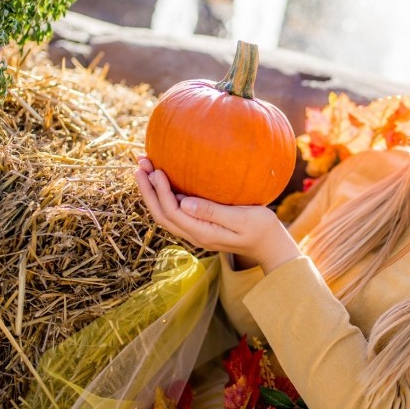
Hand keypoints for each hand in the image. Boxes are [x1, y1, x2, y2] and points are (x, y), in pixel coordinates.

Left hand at [134, 155, 300, 272]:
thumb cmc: (262, 228)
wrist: (269, 245)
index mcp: (203, 233)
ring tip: (145, 168)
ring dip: (152, 192)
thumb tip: (184, 203)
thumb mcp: (242, 218)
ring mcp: (196, 232)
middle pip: (161, 214)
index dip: (160, 191)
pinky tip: (163, 181)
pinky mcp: (199, 226)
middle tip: (140, 163)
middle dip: (147, 189)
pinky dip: (163, 196)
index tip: (157, 170)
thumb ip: (214, 212)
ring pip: (165, 214)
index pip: (172, 212)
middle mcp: (194, 235)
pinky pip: (174, 212)